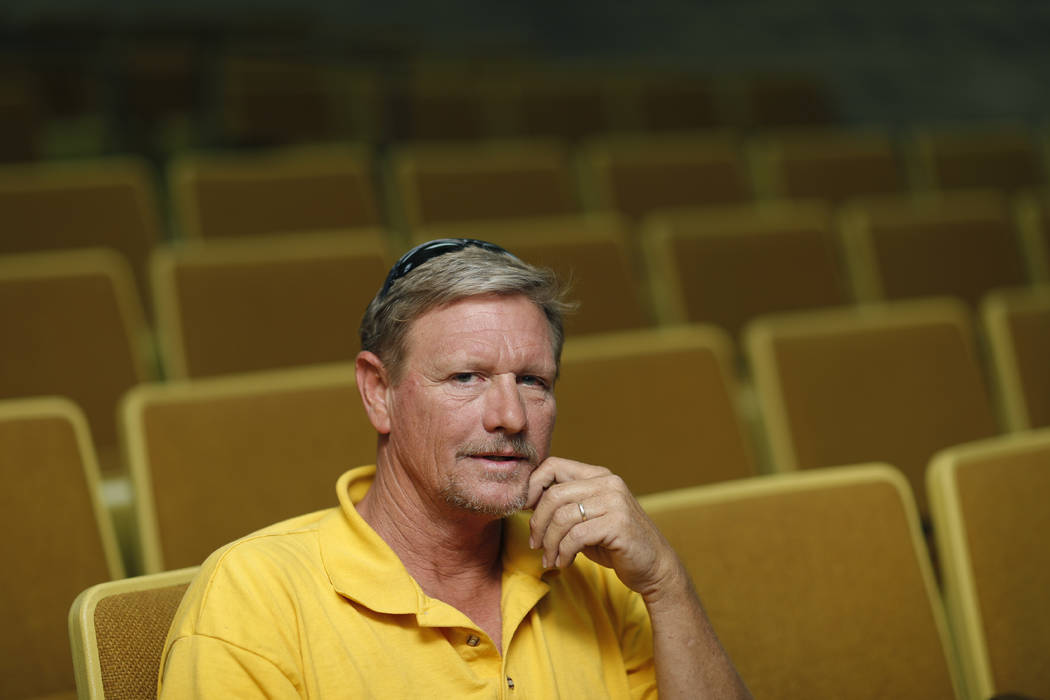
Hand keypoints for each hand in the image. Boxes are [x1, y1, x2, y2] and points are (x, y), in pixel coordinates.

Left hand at [526, 457, 679, 599]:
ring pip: (562, 517)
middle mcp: (608, 483)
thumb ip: (565, 506)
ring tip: (550, 558)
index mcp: (598, 475)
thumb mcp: (587, 518)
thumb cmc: (615, 543)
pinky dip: (563, 553)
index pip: (553, 465)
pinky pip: (576, 536)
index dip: (532, 486)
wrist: (654, 567)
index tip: (525, 511)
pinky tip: (564, 563)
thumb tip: (526, 501)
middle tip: (535, 544)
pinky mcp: (618, 524)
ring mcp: (615, 501)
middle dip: (538, 523)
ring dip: (549, 543)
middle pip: (554, 494)